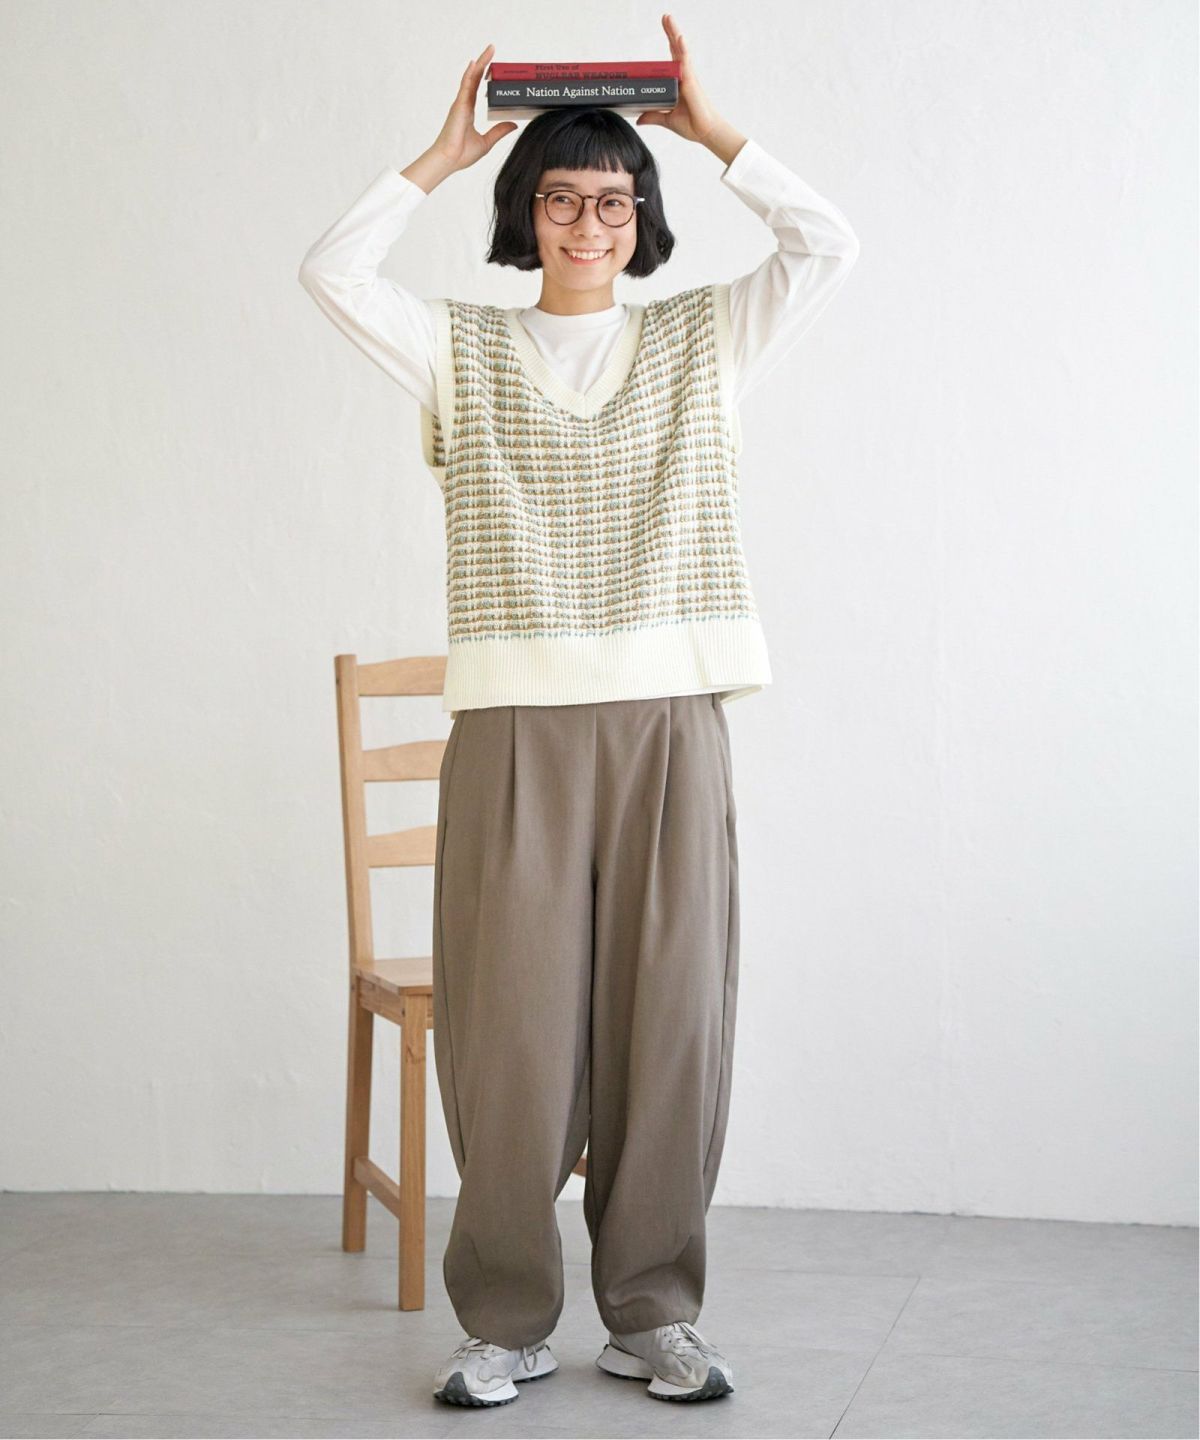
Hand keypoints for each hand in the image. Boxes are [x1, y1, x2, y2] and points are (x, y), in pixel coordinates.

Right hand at [429, 43, 517, 173]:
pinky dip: (470, 74)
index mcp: (468, 111)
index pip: (478, 88)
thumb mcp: (487, 142)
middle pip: (474, 78)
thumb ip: (499, 131)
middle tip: (492, 49)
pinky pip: (465, 86)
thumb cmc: (462, 155)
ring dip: (480, 63)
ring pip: (471, 78)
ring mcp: (460, 103)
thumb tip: (513, 124)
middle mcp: (464, 104)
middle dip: (483, 63)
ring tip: (489, 50)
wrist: (449, 161)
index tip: (493, 67)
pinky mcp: (459, 106)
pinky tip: (475, 63)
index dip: (484, 76)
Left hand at [636, 14, 722, 144]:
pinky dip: (682, 50)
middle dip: (671, 32)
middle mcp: (684, 76)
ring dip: (674, 34)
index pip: (673, 57)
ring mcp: (688, 78)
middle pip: (677, 49)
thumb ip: (653, 115)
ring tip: (668, 18)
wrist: (704, 133)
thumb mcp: (667, 119)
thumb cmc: (691, 124)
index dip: (671, 41)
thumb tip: (639, 119)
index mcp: (679, 81)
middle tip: (665, 16)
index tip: (666, 27)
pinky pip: (686, 63)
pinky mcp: (691, 83)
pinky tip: (679, 37)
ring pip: (681, 51)